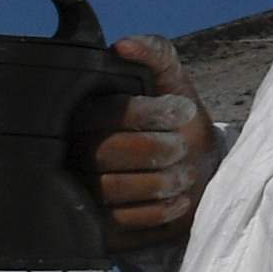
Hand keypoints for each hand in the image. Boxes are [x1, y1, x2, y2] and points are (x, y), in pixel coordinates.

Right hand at [75, 34, 223, 249]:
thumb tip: (124, 45)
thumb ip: (156, 55)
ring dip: (161, 181)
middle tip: (182, 147)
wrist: (197, 170)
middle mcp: (74, 152)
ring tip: (184, 174)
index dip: (145, 112)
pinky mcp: (97, 226)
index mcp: (85, 114)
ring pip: (112, 189)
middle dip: (157, 149)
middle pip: (104, 153)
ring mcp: (81, 192)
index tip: (182, 110)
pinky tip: (178, 199)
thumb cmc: (178, 123)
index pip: (103, 113)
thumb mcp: (173, 82)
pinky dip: (160, 210)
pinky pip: (122, 222)